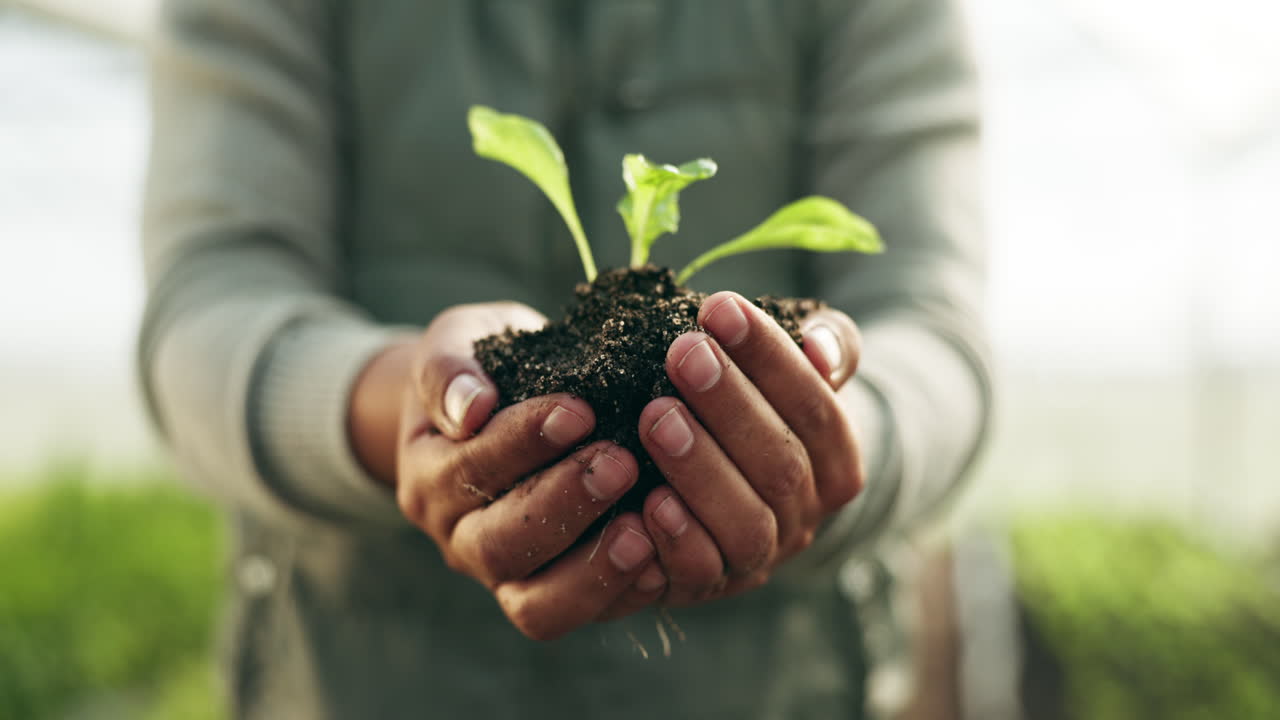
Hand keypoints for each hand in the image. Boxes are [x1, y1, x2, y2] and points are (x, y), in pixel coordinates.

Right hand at [390, 303, 665, 639]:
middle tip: (621, 463)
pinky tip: (662, 560)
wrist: (496, 406)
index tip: (579, 410)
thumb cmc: (486, 365)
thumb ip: (449, 368)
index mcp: (429, 475)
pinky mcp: (556, 596)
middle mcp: (460, 537)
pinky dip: (620, 595)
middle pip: (500, 546)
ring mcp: (507, 576)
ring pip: (536, 604)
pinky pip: (583, 615)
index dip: (523, 443)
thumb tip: (470, 408)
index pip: (470, 469)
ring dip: (592, 569)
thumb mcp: (458, 341)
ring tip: (644, 529)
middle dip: (562, 506)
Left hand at [635, 292, 863, 605]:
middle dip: (730, 404)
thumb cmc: (764, 409)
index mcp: (837, 460)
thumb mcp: (803, 371)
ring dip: (700, 468)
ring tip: (658, 415)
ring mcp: (761, 556)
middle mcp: (807, 515)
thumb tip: (819, 347)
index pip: (815, 406)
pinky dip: (677, 540)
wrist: (733, 488)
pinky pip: (701, 572)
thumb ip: (825, 345)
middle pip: (780, 464)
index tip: (720, 308)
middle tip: (683, 352)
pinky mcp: (710, 585)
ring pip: (746, 523)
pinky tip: (647, 499)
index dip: (770, 358)